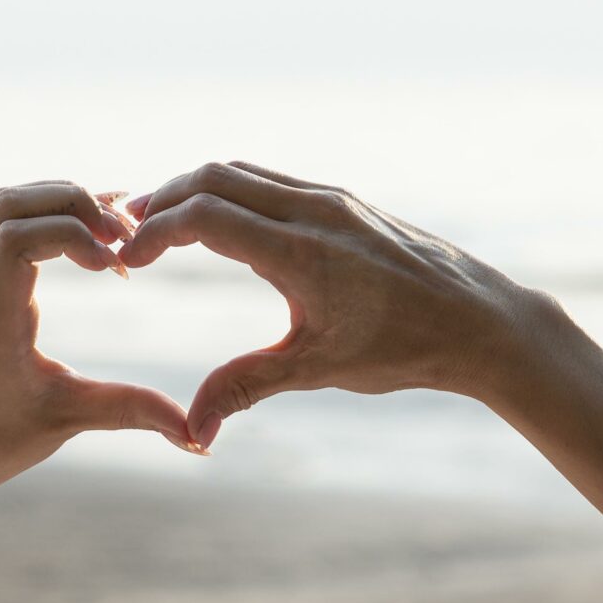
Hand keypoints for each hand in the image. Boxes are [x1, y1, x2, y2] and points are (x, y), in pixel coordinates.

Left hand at [0, 182, 201, 509]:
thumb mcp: (64, 424)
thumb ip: (130, 413)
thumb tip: (197, 435)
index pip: (18, 238)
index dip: (73, 233)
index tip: (114, 265)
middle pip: (10, 204)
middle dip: (74, 202)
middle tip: (124, 234)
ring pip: (4, 206)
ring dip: (60, 202)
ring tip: (112, 231)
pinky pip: (3, 224)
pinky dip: (47, 215)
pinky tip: (88, 240)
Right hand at [119, 162, 564, 447]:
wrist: (478, 321)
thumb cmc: (403, 349)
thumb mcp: (318, 369)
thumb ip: (246, 387)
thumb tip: (193, 429)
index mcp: (301, 250)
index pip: (205, 215)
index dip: (153, 233)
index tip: (124, 262)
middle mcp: (315, 210)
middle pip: (214, 176)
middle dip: (163, 201)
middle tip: (126, 236)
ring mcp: (332, 199)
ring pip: (244, 172)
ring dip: (196, 192)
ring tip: (160, 226)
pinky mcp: (345, 201)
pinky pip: (272, 181)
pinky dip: (232, 193)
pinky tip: (218, 225)